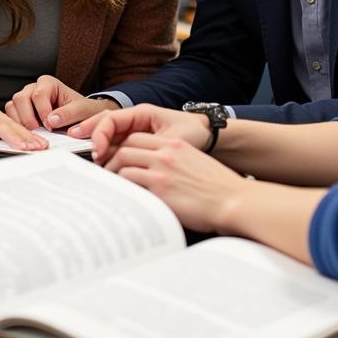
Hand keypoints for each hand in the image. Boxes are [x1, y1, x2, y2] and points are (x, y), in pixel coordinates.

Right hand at [4, 75, 118, 129]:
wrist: (82, 116)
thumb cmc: (82, 110)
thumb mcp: (82, 110)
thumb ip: (69, 113)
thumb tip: (52, 120)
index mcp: (48, 83)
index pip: (38, 94)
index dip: (43, 111)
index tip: (50, 126)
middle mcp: (34, 88)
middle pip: (20, 98)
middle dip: (27, 117)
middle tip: (37, 131)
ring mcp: (25, 100)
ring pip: (12, 106)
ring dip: (20, 122)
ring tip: (33, 134)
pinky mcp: (20, 112)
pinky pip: (10, 116)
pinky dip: (16, 127)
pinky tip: (27, 135)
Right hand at [78, 104, 210, 164]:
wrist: (209, 137)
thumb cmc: (193, 133)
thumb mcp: (172, 141)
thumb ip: (151, 150)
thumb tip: (129, 162)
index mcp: (141, 113)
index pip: (111, 119)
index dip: (99, 133)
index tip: (97, 152)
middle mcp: (135, 121)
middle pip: (104, 124)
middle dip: (87, 133)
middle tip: (72, 144)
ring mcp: (135, 133)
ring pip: (108, 137)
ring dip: (94, 145)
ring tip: (80, 156)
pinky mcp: (137, 145)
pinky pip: (116, 147)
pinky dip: (106, 154)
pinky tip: (98, 165)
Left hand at [101, 131, 248, 234]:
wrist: (233, 200)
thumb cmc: (219, 188)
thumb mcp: (196, 164)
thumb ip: (176, 163)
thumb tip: (158, 174)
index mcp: (176, 145)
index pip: (139, 137)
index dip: (122, 146)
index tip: (115, 157)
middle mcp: (167, 152)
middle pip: (126, 146)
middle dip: (111, 157)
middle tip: (104, 170)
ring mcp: (162, 168)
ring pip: (122, 161)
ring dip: (111, 172)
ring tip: (108, 184)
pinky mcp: (159, 187)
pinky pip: (128, 181)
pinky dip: (120, 186)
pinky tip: (119, 193)